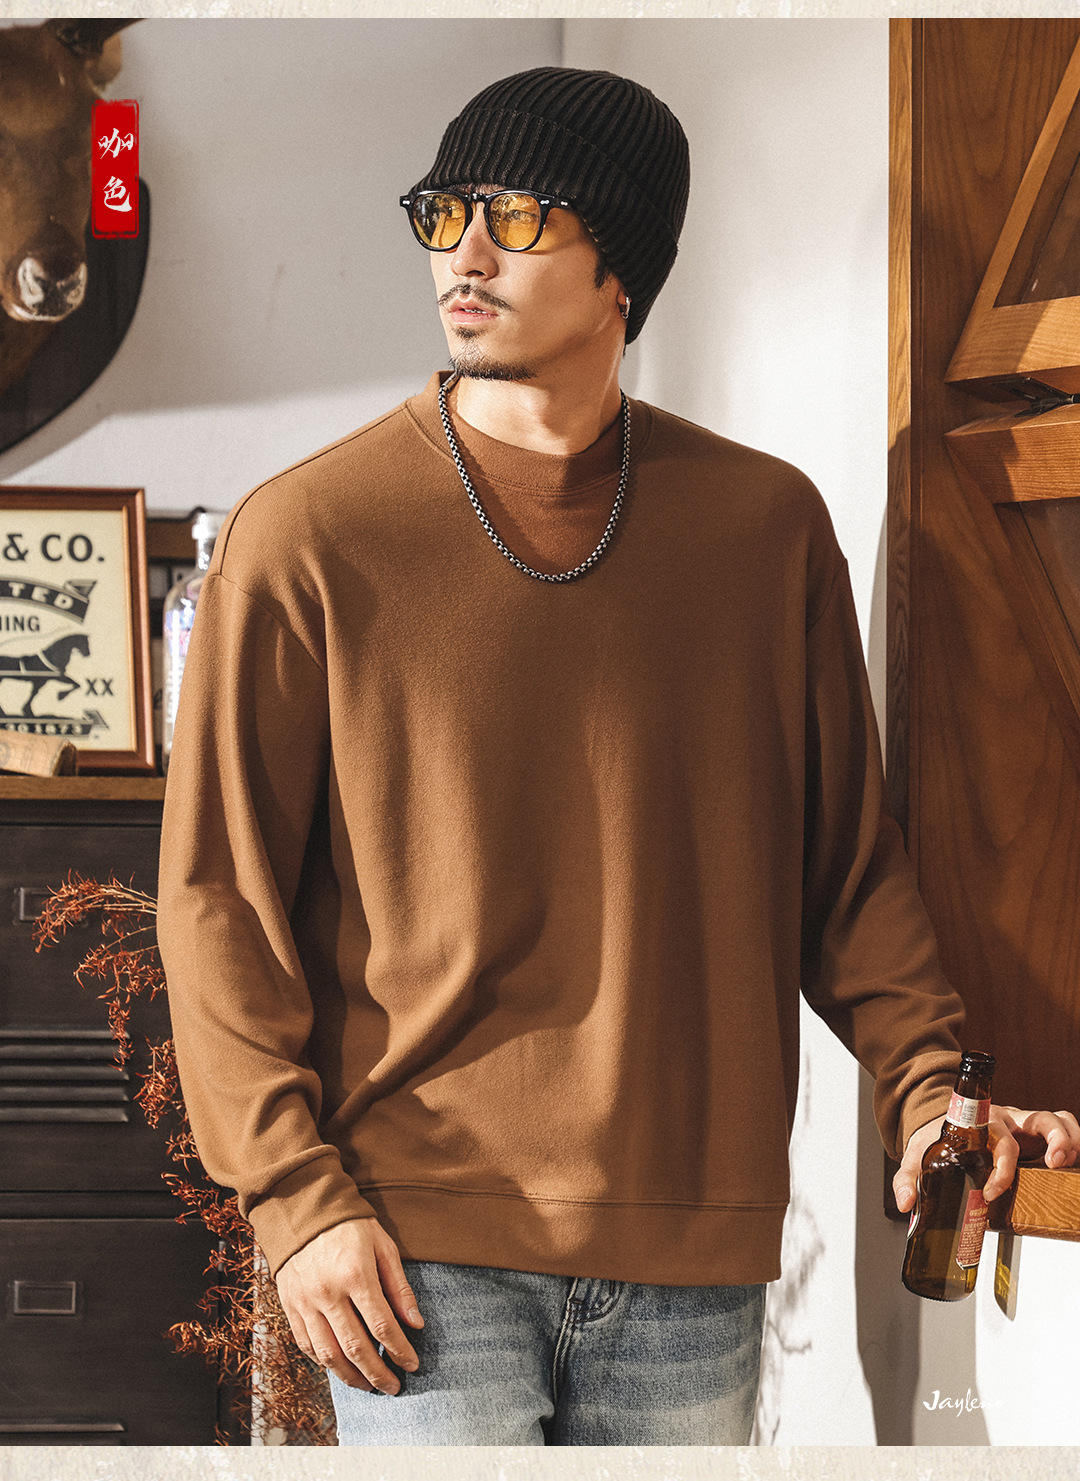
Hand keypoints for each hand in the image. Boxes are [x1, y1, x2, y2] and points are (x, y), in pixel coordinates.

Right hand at [275, 1217, 424, 1392]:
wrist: (302, 1209)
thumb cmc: (349, 1225)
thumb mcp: (382, 1245)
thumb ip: (399, 1286)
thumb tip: (416, 1324)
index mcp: (355, 1274)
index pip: (382, 1325)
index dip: (400, 1350)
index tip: (412, 1365)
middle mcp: (327, 1293)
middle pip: (355, 1348)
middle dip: (378, 1373)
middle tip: (394, 1387)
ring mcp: (305, 1302)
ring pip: (328, 1354)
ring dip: (351, 1377)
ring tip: (369, 1386)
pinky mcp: (289, 1306)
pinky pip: (307, 1345)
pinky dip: (325, 1363)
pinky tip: (341, 1368)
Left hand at [893, 1105, 1079, 1214]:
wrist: (938, 1122)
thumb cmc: (935, 1138)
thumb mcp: (918, 1154)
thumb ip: (907, 1178)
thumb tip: (907, 1203)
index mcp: (981, 1124)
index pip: (1000, 1141)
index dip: (1002, 1167)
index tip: (993, 1190)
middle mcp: (1007, 1121)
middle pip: (1039, 1119)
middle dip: (1053, 1140)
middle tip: (1053, 1163)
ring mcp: (1023, 1126)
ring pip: (1055, 1119)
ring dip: (1069, 1138)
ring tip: (1069, 1162)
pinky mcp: (1034, 1136)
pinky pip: (1061, 1129)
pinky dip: (1073, 1141)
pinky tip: (1072, 1164)